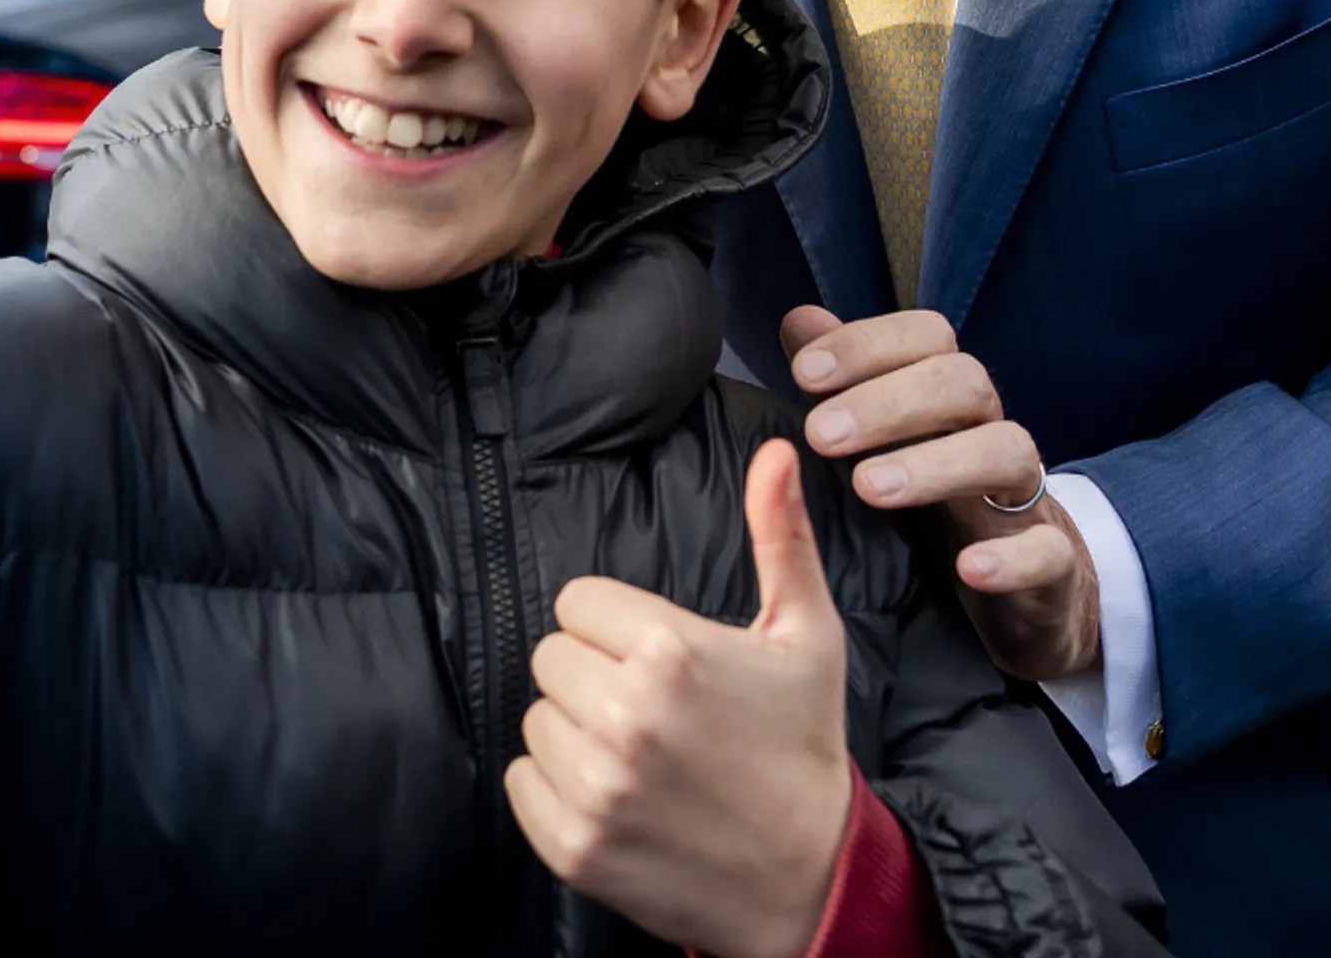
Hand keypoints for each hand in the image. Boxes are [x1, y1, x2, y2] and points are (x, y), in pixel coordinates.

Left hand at [507, 439, 849, 957]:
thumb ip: (780, 537)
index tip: (659, 657)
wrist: (810, 879)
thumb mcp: (806, 636)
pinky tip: (616, 794)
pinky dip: (555, 787)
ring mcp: (594, 785)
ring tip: (640, 754)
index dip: (615, 627)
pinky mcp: (572, 844)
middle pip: (551, 656)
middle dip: (594, 675)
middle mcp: (624, 715)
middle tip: (653, 709)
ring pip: (535, 718)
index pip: (576, 602)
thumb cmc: (803, 747)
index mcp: (669, 650)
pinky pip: (520, 781)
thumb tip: (774, 451)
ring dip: (574, 731)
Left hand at [779, 306, 1098, 680]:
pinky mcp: (1052, 566)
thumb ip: (844, 384)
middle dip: (889, 402)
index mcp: (949, 402)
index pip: (928, 338)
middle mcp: (989, 436)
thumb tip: (799, 322)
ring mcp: (1025, 500)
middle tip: (822, 435)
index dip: (868, 343)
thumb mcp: (888, 445)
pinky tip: (968, 568)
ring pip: (1010, 452)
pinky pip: (1049, 552)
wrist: (1029, 588)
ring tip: (870, 488)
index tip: (805, 373)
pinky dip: (1013, 558)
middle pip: (965, 383)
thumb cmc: (940, 503)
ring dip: (939, 465)